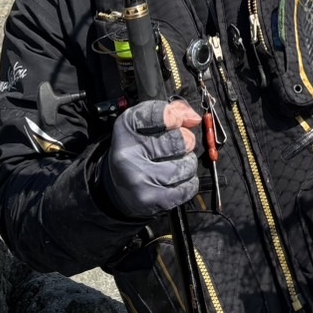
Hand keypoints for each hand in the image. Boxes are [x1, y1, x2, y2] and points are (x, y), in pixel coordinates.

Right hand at [105, 99, 201, 217]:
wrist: (118, 185)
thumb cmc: (137, 150)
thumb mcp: (144, 124)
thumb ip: (171, 112)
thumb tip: (194, 118)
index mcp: (126, 130)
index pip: (157, 115)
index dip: (174, 116)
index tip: (178, 121)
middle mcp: (129, 155)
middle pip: (179, 142)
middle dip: (187, 142)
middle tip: (181, 145)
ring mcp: (139, 180)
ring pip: (185, 166)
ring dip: (188, 163)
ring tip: (176, 163)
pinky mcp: (151, 200)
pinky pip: (186, 188)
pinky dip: (189, 182)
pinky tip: (178, 179)